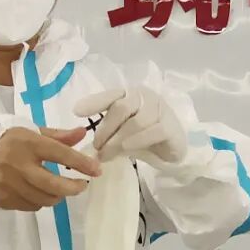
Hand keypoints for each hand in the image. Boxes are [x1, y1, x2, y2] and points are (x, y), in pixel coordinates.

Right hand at [0, 127, 100, 210]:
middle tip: (82, 185)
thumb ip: (58, 135)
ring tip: (58, 189)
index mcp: (28, 143)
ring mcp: (8, 184)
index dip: (81, 164)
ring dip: (56, 196)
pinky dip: (38, 201)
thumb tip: (82, 133)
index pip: (60, 154)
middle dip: (73, 188)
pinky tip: (37, 192)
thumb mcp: (31, 131)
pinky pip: (29, 206)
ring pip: (43, 199)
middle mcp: (18, 165)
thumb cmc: (7, 140)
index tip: (97, 170)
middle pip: (53, 185)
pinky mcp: (1, 198)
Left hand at [73, 87, 187, 167]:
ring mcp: (159, 109)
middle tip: (96, 147)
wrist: (172, 147)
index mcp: (130, 94)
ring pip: (135, 122)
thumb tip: (90, 146)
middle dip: (105, 129)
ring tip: (107, 155)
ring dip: (118, 140)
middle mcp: (145, 97)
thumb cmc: (143, 136)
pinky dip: (137, 141)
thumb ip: (109, 132)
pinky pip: (153, 131)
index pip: (111, 95)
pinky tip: (126, 149)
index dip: (94, 102)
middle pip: (121, 108)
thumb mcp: (122, 131)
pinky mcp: (170, 126)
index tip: (76, 111)